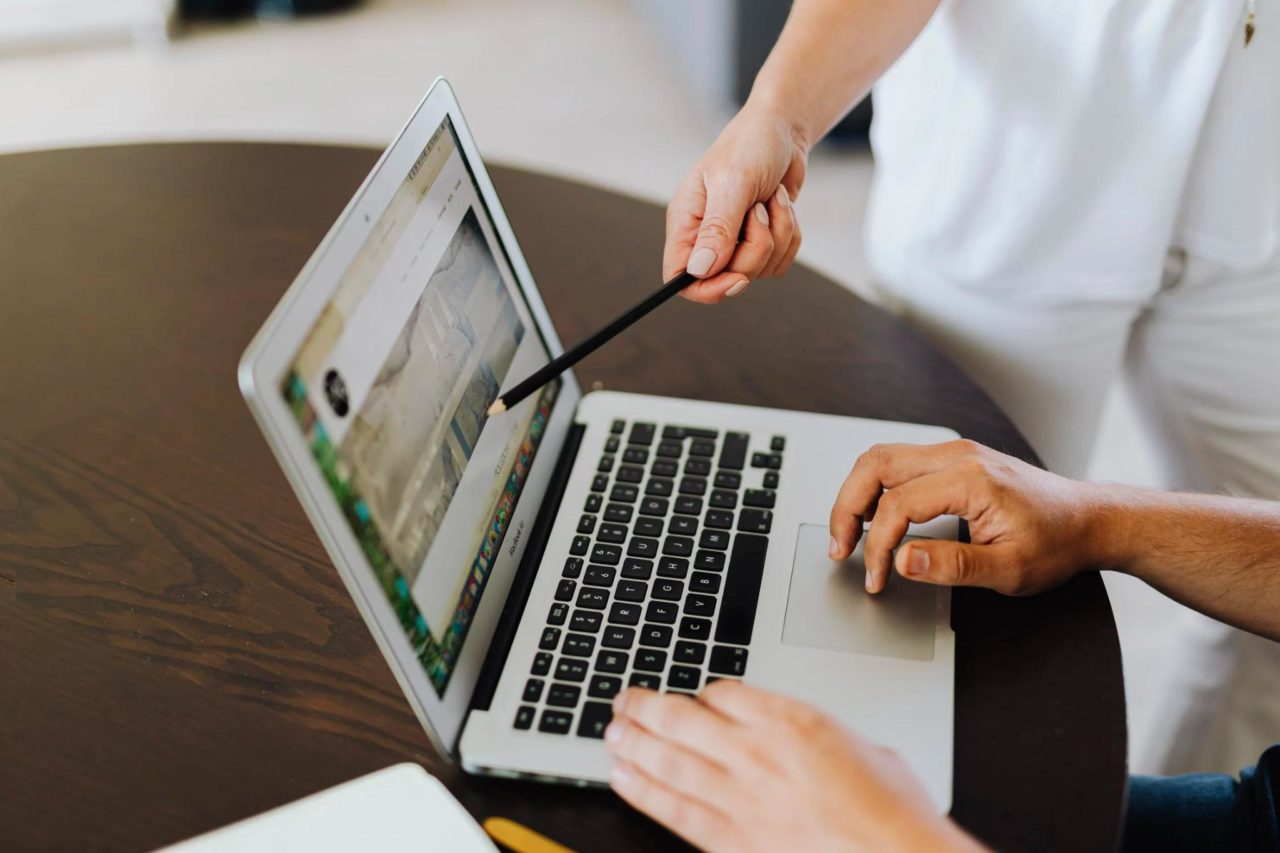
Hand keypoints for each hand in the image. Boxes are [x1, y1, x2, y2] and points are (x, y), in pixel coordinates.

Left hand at [605, 682, 981, 851]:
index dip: (699, 693)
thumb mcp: (860, 744)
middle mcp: (756, 752)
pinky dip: (642, 790)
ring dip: (632, 742)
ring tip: (612, 732)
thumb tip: (800, 737)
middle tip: (623, 700)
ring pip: (667, 759)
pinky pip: (673, 808)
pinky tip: (622, 778)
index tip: (690, 698)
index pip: (721, 691)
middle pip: (680, 718)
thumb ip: (815, 734)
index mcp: (790, 719)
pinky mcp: (732, 839)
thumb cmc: (892, 809)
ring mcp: (740, 796)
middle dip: (644, 706)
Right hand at [664, 105, 807, 302]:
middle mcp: (706, 237)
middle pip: (727, 278)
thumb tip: (699, 271)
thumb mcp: (733, 183)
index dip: (706, 289)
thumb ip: (718, 228)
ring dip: (778, 235)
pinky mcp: (760, 240)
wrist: (782, 129)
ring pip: (759, 271)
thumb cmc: (750, 146)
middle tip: (759, 210)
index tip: (737, 279)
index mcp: (686, 223)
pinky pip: (779, 261)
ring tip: (771, 199)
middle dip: (756, 249)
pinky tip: (781, 204)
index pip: (679, 278)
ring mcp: (735, 241)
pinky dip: (789, 235)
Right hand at [829, 440, 1106, 594]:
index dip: (876, 545)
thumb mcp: (1009, 569)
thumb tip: (903, 560)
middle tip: (839, 546)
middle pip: (875, 464)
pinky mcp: (954, 460)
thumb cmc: (1057, 542)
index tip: (876, 578)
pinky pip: (899, 464)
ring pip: (882, 459)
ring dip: (857, 495)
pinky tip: (875, 519)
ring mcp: (955, 453)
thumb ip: (952, 565)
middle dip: (847, 507)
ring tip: (848, 535)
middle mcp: (958, 455)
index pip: (897, 505)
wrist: (1089, 520)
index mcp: (970, 479)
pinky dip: (876, 490)